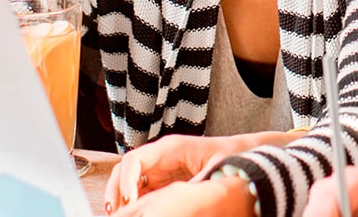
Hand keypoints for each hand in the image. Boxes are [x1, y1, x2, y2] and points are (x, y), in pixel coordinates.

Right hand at [106, 133, 290, 211]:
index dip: (127, 179)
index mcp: (170, 147)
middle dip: (116, 189)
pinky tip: (134, 215)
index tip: (131, 201)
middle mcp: (161, 156)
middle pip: (125, 168)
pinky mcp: (163, 181)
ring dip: (120, 197)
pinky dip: (133, 203)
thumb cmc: (230, 155)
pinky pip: (141, 190)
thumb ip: (198, 181)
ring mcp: (160, 168)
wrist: (242, 153)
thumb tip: (183, 198)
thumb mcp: (216, 168)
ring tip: (118, 215)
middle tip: (116, 212)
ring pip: (129, 180)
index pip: (136, 158)